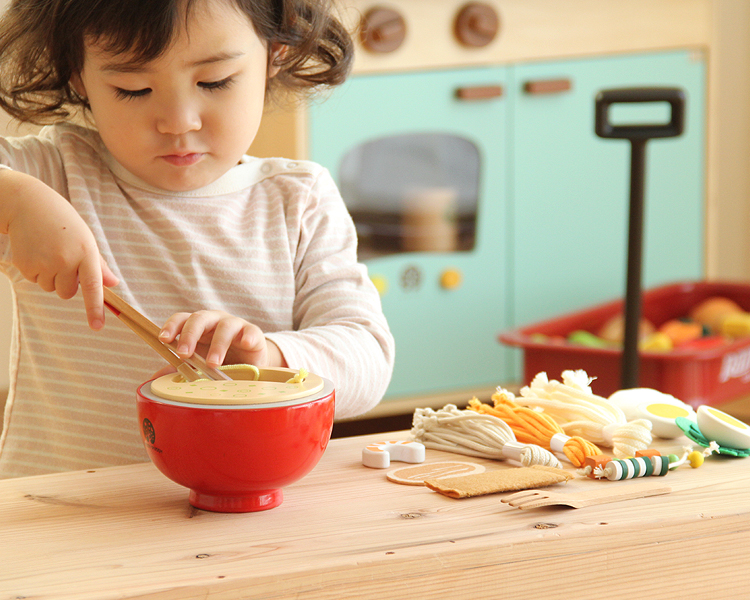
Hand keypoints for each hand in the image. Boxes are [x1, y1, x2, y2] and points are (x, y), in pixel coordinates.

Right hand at [0, 171, 117, 328]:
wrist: (28, 204)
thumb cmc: (63, 222)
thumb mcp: (86, 238)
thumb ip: (98, 264)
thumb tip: (113, 283)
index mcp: (86, 252)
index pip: (93, 286)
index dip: (95, 308)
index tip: (97, 326)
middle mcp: (66, 259)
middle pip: (68, 293)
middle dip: (67, 282)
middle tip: (62, 258)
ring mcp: (45, 263)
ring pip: (51, 288)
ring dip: (51, 276)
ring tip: (49, 251)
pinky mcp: (26, 265)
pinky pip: (35, 281)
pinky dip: (36, 271)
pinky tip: (36, 251)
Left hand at [158, 310, 285, 368]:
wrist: (250, 365)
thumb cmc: (221, 361)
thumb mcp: (199, 366)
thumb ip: (180, 369)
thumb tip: (156, 379)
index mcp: (198, 327)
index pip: (182, 319)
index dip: (172, 326)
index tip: (164, 339)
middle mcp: (215, 321)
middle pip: (200, 318)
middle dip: (190, 335)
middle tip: (184, 353)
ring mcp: (235, 325)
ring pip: (225, 326)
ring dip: (218, 345)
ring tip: (213, 363)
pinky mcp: (254, 333)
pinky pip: (251, 331)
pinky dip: (248, 337)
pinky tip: (246, 344)